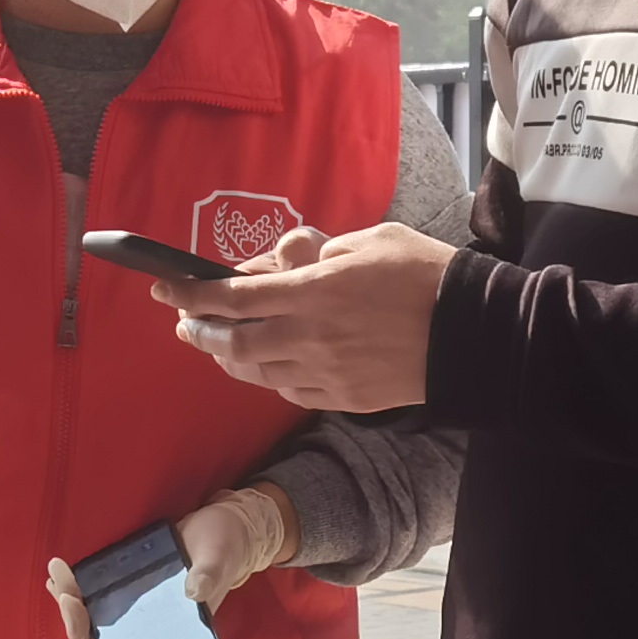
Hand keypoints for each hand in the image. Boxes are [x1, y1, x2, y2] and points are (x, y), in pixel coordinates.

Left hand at [51, 483, 295, 638]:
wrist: (224, 528)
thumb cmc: (226, 549)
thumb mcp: (220, 560)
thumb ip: (209, 577)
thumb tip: (194, 592)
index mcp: (170, 634)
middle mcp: (146, 626)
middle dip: (75, 621)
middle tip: (66, 593)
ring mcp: (134, 606)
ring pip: (92, 618)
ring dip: (70, 603)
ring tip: (58, 576)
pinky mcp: (126, 584)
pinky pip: (95, 594)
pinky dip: (75, 588)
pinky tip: (59, 574)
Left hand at [166, 223, 448, 412]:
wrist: (473, 334)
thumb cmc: (425, 275)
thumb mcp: (369, 239)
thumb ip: (318, 250)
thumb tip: (284, 260)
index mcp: (313, 290)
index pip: (232, 296)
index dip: (191, 294)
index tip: (165, 289)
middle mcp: (309, 336)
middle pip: (232, 341)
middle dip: (200, 332)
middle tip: (186, 324)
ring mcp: (325, 373)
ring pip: (255, 370)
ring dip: (228, 357)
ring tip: (218, 345)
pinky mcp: (343, 399)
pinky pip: (289, 390)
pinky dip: (268, 376)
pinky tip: (266, 365)